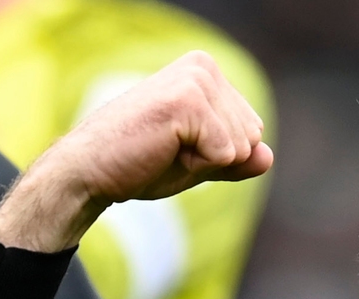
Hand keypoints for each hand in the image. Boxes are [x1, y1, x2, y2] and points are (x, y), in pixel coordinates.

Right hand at [0, 51, 271, 252]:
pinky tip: (161, 150)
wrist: (90, 171)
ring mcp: (195, 80)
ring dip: (203, 162)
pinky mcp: (187, 101)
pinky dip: (197, 165)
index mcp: (206, 72)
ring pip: (240, 146)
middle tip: (167, 151)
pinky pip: (225, 153)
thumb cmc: (139, 164)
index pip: (252, 132)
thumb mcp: (198, 163)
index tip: (178, 149)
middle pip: (251, 138)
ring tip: (163, 150)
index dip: (218, 156)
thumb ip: (236, 159)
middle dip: (213, 159)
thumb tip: (268, 156)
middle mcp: (203, 67)